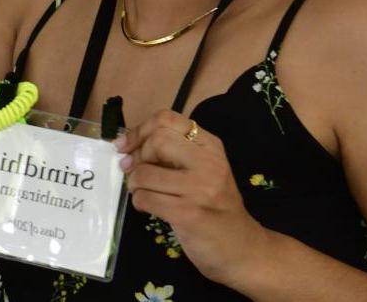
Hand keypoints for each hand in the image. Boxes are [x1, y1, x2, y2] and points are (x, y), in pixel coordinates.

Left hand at [117, 110, 271, 288]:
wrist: (241, 248)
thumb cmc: (215, 208)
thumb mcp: (203, 171)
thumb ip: (173, 154)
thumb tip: (126, 146)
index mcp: (211, 147)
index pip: (167, 119)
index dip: (139, 130)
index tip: (125, 146)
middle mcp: (209, 163)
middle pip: (156, 140)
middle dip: (137, 157)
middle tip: (137, 174)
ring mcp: (199, 188)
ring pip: (144, 172)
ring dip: (134, 184)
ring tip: (144, 193)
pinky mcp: (188, 213)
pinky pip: (145, 198)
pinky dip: (139, 202)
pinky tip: (149, 207)